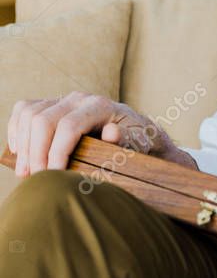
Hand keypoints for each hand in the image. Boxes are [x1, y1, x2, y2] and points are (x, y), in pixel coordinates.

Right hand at [7, 91, 197, 176]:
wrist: (133, 131)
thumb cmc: (136, 141)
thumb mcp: (139, 143)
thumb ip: (127, 140)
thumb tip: (112, 133)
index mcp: (100, 106)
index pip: (69, 126)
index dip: (56, 153)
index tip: (53, 177)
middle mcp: (79, 98)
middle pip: (44, 120)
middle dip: (36, 152)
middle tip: (36, 180)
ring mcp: (63, 99)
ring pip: (30, 114)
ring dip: (23, 145)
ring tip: (25, 172)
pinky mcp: (51, 104)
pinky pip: (24, 110)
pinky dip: (16, 130)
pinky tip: (18, 151)